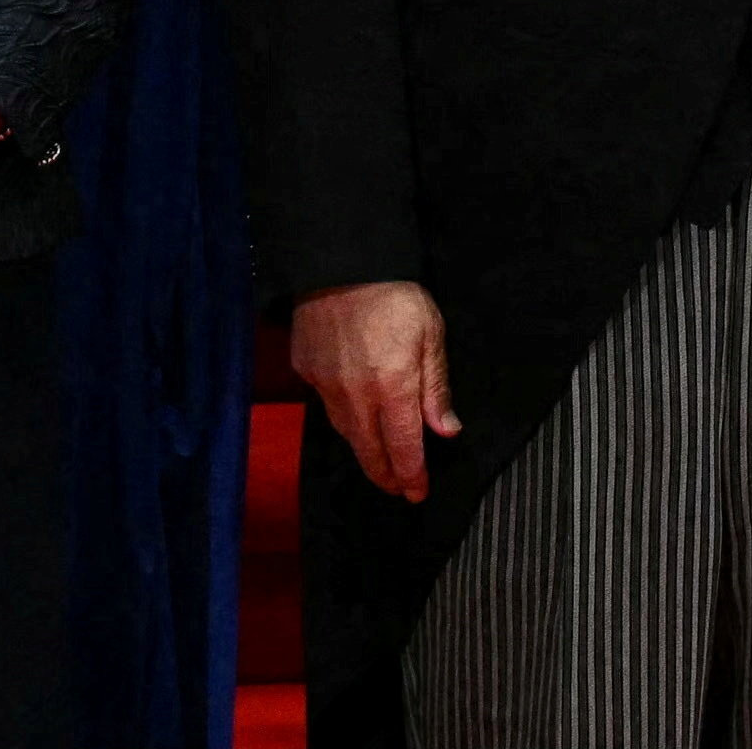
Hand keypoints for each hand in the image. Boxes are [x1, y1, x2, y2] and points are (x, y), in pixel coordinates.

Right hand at [292, 281, 458, 499]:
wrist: (341, 259)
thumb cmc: (394, 294)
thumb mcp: (431, 335)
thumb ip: (436, 387)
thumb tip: (446, 431)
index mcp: (392, 389)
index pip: (403, 450)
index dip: (411, 477)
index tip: (417, 493)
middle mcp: (356, 396)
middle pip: (370, 452)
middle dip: (386, 475)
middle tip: (398, 487)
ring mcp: (325, 384)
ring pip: (346, 433)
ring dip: (364, 450)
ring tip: (377, 457)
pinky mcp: (305, 369)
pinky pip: (326, 403)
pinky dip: (342, 415)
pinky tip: (351, 411)